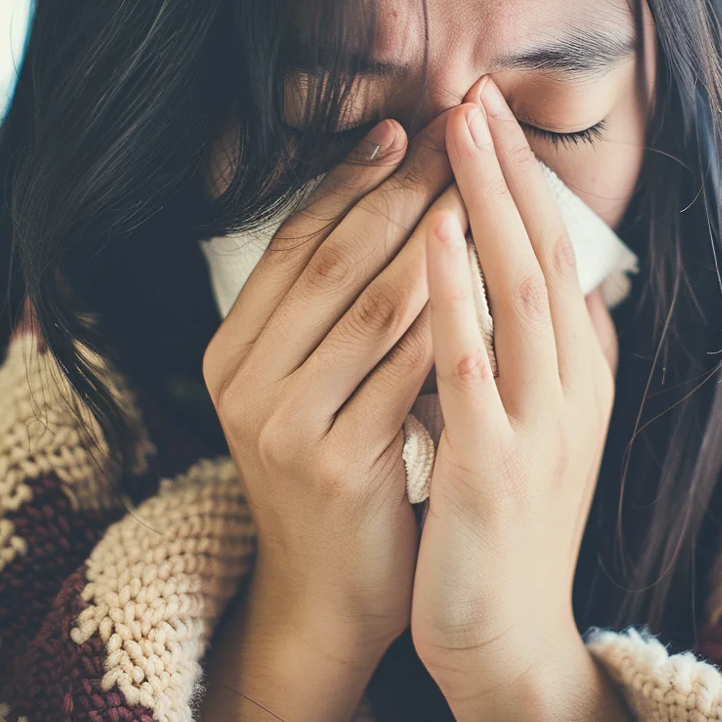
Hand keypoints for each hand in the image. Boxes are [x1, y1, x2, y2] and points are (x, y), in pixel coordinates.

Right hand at [203, 111, 457, 666]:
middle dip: (400, 191)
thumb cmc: (334, 473)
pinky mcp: (337, 463)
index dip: (349, 180)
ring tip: (479, 185)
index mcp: (233, 353)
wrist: (328, 592)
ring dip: (433, 239)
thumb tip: (393, 209)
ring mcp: (284, 426)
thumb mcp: (306, 388)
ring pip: (372, 306)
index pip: (294, 243)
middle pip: (334, 262)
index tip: (402, 129)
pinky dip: (450, 317)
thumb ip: (329, 314)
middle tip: (453, 136)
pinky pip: (406, 371)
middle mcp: (244, 383)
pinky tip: (489, 274)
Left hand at [410, 76, 618, 703]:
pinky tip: (432, 235)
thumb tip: (546, 277)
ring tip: (458, 133)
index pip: (557, 253)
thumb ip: (544, 350)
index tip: (489, 117)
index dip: (523, 181)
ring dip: (488, 205)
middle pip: (545, 252)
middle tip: (474, 93)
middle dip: (507, 169)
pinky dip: (453, 292)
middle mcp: (574, 386)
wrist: (507, 630)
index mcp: (580, 372)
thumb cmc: (508, 517)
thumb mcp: (541, 421)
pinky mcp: (496, 463)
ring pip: (520, 289)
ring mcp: (540, 423)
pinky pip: (470, 362)